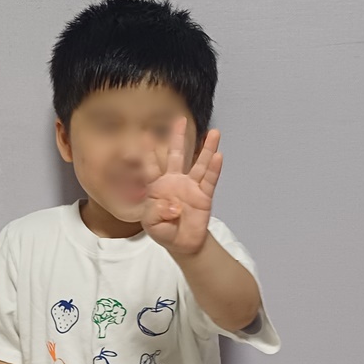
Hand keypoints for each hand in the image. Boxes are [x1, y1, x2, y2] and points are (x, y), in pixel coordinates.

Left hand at [140, 116, 222, 255]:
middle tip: (180, 120)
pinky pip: (210, 180)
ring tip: (215, 132)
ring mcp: (191, 187)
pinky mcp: (204, 196)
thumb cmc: (164, 231)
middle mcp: (175, 182)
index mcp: (157, 187)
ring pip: (198, 164)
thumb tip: (173, 205)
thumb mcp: (152, 225)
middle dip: (177, 137)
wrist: (183, 244)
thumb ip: (156, 213)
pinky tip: (218, 156)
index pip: (151, 167)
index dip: (148, 152)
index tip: (146, 135)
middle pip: (176, 155)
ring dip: (206, 148)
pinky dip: (214, 169)